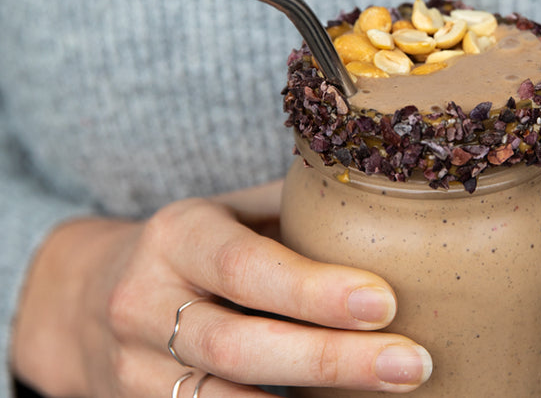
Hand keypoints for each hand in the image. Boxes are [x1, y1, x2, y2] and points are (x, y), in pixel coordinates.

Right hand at [11, 180, 431, 396]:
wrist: (88, 298)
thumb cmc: (194, 248)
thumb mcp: (230, 213)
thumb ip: (294, 212)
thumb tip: (392, 203)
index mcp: (178, 236)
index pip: (246, 266)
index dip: (314, 290)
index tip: (385, 303)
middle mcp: (145, 302)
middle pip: (239, 346)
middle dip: (330, 360)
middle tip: (411, 364)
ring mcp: (135, 367)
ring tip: (389, 394)